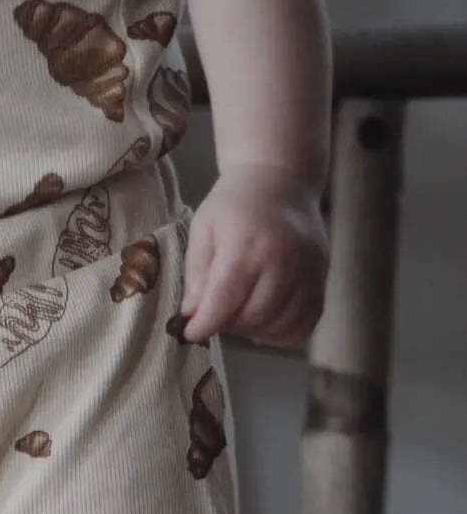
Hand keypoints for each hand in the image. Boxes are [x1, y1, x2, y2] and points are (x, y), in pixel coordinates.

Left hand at [180, 164, 327, 347]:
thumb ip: (196, 273)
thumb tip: (192, 314)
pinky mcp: (322, 279)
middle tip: (217, 313)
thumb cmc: (235, 205)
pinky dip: (282, 333)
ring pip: (278, 325)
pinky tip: (265, 320)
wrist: (282, 180)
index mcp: (248, 245)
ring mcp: (308, 271)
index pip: (225, 300)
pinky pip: (304, 324)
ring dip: (253, 329)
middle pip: (252, 316)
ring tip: (240, 313)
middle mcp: (283, 260)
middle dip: (228, 324)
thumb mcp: (204, 229)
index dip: (205, 324)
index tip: (191, 332)